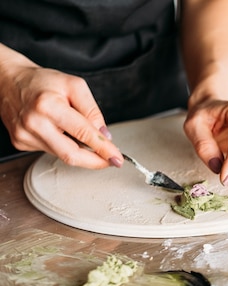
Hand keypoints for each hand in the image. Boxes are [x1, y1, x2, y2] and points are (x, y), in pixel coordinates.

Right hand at [0, 65, 122, 168]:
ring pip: (62, 154)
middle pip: (71, 154)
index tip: (116, 158)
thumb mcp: (75, 86)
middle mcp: (34, 123)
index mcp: (48, 106)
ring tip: (82, 136)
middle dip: (95, 161)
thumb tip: (104, 136)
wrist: (9, 81)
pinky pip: (51, 151)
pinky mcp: (20, 142)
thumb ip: (92, 111)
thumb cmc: (42, 82)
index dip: (103, 149)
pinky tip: (60, 132)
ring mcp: (24, 135)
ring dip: (80, 151)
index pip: (83, 133)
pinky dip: (63, 145)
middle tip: (110, 161)